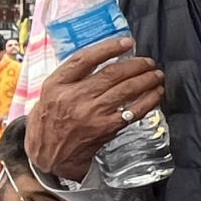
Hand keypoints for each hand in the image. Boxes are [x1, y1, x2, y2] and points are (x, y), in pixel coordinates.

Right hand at [24, 36, 165, 182]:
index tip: (126, 42)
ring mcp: (90, 114)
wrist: (45, 158)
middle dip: (135, 65)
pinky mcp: (104, 129)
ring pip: (125, 90)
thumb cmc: (46, 124)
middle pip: (111, 73)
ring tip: (155, 75)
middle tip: (148, 62)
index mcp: (56, 85)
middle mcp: (73, 97)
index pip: (84, 59)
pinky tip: (155, 94)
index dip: (108, 48)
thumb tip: (99, 61)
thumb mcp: (47, 96)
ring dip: (145, 79)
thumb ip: (68, 79)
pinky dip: (148, 100)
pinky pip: (132, 111)